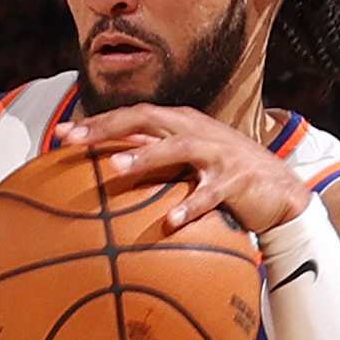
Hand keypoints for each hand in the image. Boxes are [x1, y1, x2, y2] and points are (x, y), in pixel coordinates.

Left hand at [54, 105, 308, 237]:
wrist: (279, 190)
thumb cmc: (223, 178)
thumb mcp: (185, 164)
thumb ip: (152, 160)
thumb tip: (106, 171)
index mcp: (179, 124)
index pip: (131, 116)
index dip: (96, 124)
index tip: (60, 136)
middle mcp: (194, 130)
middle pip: (146, 119)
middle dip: (108, 129)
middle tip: (75, 142)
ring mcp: (217, 153)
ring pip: (177, 148)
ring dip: (146, 157)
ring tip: (116, 169)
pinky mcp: (236, 179)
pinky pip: (209, 194)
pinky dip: (190, 207)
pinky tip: (170, 223)